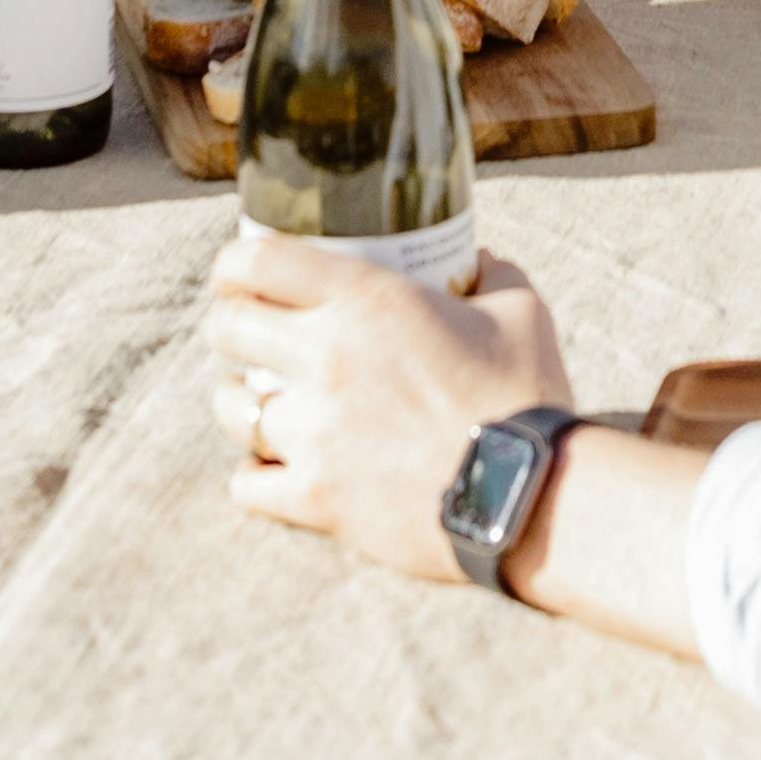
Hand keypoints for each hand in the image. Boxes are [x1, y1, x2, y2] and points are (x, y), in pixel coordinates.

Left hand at [208, 231, 572, 583]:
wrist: (532, 495)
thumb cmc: (528, 397)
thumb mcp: (521, 313)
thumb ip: (493, 275)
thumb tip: (479, 261)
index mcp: (367, 299)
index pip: (258, 261)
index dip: (233, 263)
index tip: (236, 272)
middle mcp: (325, 357)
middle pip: (228, 327)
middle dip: (230, 324)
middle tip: (247, 333)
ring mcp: (314, 432)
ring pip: (228, 408)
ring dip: (236, 401)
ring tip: (254, 403)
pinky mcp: (315, 497)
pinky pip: (247, 484)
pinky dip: (254, 475)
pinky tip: (272, 468)